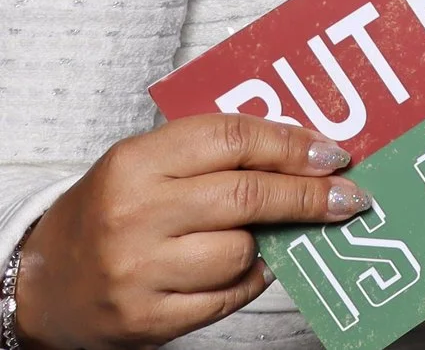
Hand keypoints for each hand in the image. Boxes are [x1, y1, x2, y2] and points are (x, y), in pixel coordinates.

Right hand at [15, 114, 364, 349]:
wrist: (45, 282)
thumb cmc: (108, 213)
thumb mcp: (147, 164)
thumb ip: (216, 154)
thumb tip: (306, 152)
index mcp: (136, 163)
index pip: (233, 139)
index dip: (293, 144)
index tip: (332, 153)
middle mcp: (135, 215)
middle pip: (248, 196)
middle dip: (310, 195)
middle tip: (347, 196)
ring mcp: (140, 271)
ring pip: (243, 250)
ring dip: (268, 241)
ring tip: (261, 235)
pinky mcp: (148, 318)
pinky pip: (228, 296)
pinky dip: (248, 281)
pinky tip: (243, 268)